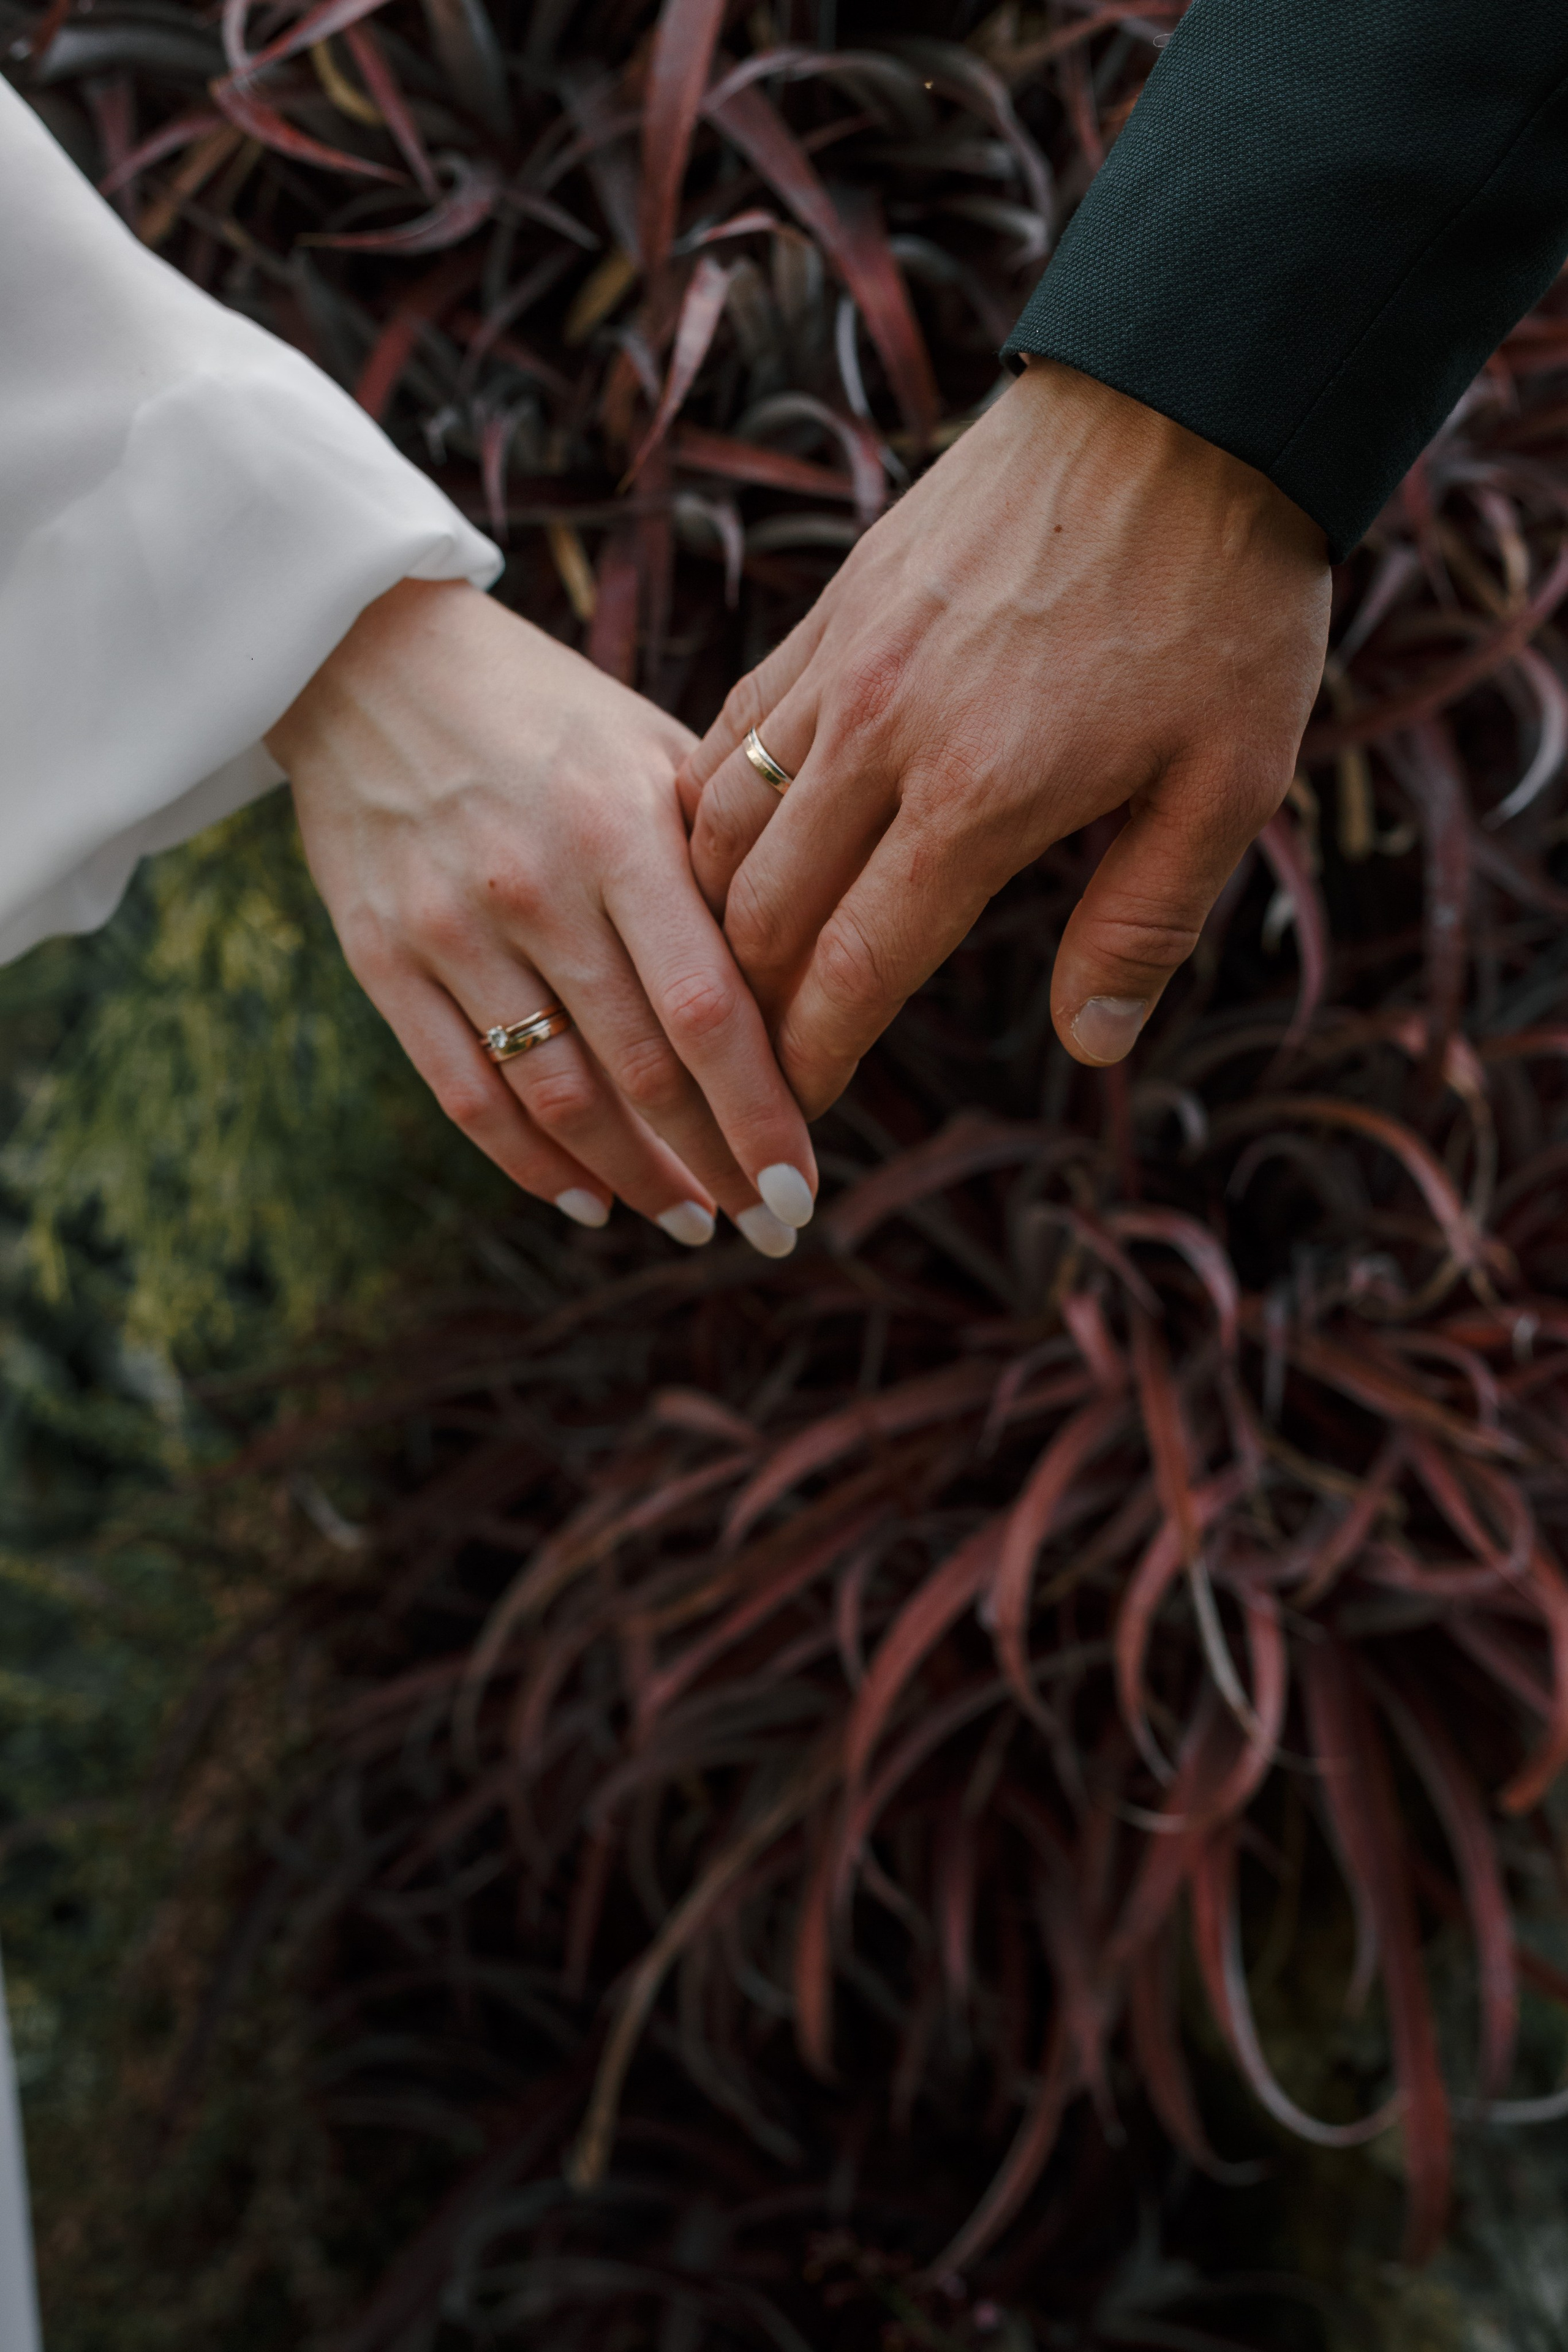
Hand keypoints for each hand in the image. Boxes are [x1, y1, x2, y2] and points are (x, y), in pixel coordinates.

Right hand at [268, 579, 815, 1253]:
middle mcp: (533, 884)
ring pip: (557, 1099)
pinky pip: (465, 1094)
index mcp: (617, 826)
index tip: (806, 1184)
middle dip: (715, 1164)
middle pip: (641, 1071)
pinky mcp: (382, 959)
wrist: (368, 658)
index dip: (763, 1113)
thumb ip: (724, 860)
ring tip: (690, 1217)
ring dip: (634, 1177)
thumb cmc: (548, 714)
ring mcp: (449, 927)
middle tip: (768, 1221)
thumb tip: (813, 984)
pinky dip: (531, 1164)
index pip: (709, 1007)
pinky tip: (588, 1200)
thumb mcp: (652, 751)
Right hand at [679, 359, 1330, 1115]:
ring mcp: (844, 663)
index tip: (793, 1119)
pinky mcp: (835, 605)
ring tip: (737, 972)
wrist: (1183, 401)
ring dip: (719, 914)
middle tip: (756, 1068)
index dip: (815, 1057)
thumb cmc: (1226, 600)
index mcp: (979, 797)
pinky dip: (716, 806)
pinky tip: (732, 847)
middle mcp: (881, 735)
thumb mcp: (1228, 784)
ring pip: (723, 822)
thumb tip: (1088, 1045)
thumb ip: (1144, 923)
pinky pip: (733, 726)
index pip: (856, 966)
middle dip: (750, 1008)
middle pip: (764, 909)